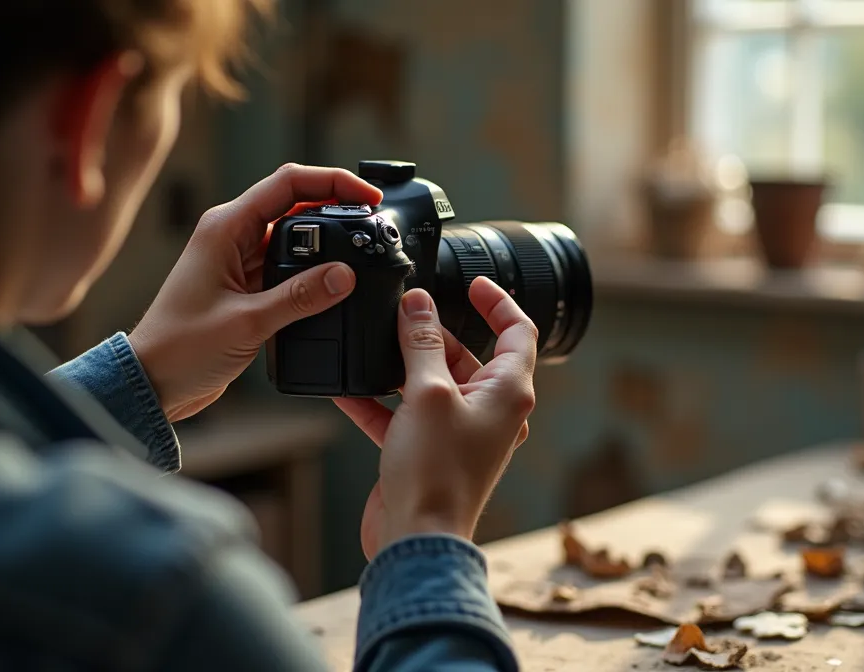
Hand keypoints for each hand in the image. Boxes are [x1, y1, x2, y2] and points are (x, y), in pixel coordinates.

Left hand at [130, 164, 382, 421]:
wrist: (154, 382)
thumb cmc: (181, 348)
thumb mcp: (248, 322)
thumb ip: (301, 296)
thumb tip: (346, 275)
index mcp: (226, 227)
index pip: (288, 184)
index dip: (333, 182)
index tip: (368, 196)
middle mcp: (233, 235)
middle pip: (296, 205)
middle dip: (337, 210)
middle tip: (371, 228)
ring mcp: (240, 260)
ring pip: (296, 237)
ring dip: (327, 244)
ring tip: (360, 257)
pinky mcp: (248, 284)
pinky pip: (289, 266)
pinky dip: (315, 271)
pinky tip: (335, 286)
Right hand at [336, 279, 536, 559]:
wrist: (417, 540)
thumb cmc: (437, 474)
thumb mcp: (428, 393)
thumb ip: (421, 343)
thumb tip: (418, 304)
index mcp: (509, 392)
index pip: (518, 332)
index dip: (497, 302)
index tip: (472, 283)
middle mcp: (491, 410)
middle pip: (466, 355)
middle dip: (431, 334)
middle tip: (400, 314)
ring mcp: (460, 432)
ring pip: (432, 383)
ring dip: (400, 366)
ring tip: (370, 346)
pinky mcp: (430, 451)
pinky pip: (405, 414)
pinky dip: (379, 401)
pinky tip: (345, 388)